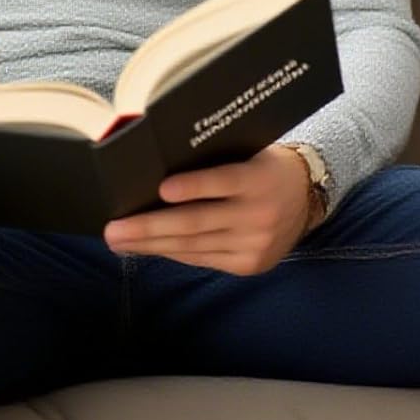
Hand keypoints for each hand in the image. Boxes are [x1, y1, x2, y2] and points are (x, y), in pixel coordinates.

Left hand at [102, 145, 314, 275]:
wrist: (307, 197)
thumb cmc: (257, 166)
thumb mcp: (243, 155)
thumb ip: (209, 164)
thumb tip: (153, 175)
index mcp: (257, 178)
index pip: (222, 181)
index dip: (192, 186)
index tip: (161, 189)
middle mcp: (259, 214)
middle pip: (196, 221)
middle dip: (148, 228)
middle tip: (112, 230)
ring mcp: (256, 243)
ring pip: (194, 245)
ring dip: (151, 245)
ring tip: (118, 242)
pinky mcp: (251, 264)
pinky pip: (202, 259)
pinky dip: (171, 253)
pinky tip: (146, 249)